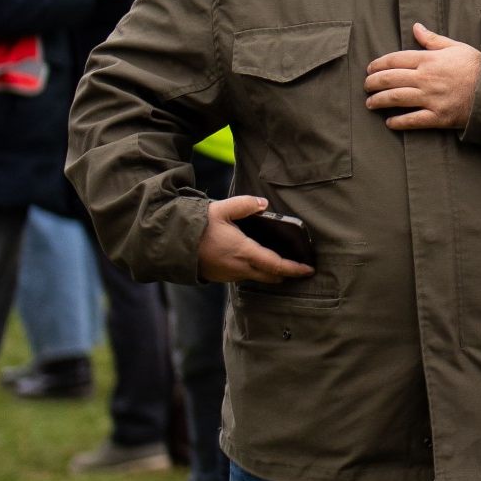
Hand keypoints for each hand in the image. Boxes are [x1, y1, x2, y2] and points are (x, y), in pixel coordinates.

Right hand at [196, 193, 311, 283]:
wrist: (171, 243)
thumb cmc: (197, 226)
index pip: (276, 265)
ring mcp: (230, 274)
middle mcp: (239, 268)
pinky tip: (257, 260)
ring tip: (282, 262)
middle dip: (286, 273)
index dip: (295, 269)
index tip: (309, 270)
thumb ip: (245, 205)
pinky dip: (256, 271)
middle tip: (300, 266)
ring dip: (271, 272)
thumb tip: (263, 204)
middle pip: (271, 275)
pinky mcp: (221, 276)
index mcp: (244, 252)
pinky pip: (244, 276)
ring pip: (258, 277)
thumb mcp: (221, 209)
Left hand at [365, 24, 480, 131]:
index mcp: (429, 60)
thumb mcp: (455, 47)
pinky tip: (389, 122)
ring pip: (396, 99)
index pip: (395, 59)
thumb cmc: (477, 67)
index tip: (370, 68)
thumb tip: (415, 28)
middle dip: (373, 82)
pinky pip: (413, 120)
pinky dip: (398, 122)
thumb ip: (432, 39)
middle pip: (391, 79)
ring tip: (370, 103)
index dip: (379, 64)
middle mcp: (426, 78)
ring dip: (379, 101)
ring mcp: (431, 98)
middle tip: (366, 86)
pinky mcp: (438, 116)